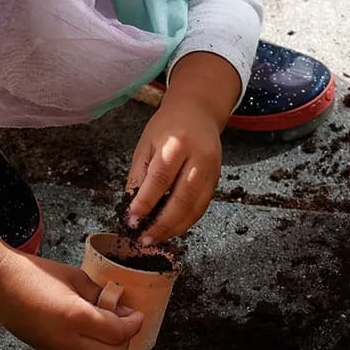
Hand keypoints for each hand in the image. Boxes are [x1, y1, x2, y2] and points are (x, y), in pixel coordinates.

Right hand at [0, 250, 142, 349]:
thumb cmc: (36, 274)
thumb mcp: (76, 278)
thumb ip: (99, 295)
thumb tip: (118, 307)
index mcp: (77, 318)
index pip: (119, 334)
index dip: (134, 324)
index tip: (137, 313)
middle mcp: (68, 341)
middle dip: (125, 341)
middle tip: (126, 320)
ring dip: (109, 346)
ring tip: (107, 322)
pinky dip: (92, 347)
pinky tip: (89, 327)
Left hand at [125, 88, 224, 243]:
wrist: (198, 111)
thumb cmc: (168, 126)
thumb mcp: (146, 144)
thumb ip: (139, 176)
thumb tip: (132, 209)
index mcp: (177, 143)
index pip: (160, 178)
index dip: (145, 202)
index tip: (132, 220)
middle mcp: (199, 156)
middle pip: (182, 198)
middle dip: (161, 223)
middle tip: (144, 239)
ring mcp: (212, 169)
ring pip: (195, 207)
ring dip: (174, 228)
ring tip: (155, 239)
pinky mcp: (217, 179)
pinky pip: (202, 206)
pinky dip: (186, 221)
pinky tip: (171, 228)